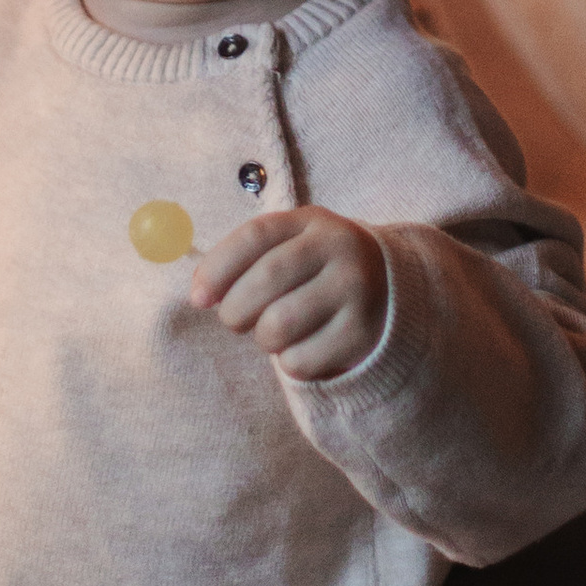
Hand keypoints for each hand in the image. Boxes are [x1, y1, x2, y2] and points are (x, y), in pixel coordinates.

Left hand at [191, 205, 388, 379]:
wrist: (388, 293)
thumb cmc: (316, 272)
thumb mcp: (289, 248)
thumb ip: (243, 261)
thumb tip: (198, 294)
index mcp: (311, 222)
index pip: (254, 236)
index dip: (217, 268)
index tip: (197, 298)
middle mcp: (339, 248)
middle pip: (264, 281)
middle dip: (235, 310)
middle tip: (236, 321)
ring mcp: (356, 290)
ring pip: (278, 325)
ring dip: (263, 339)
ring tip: (274, 332)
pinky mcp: (362, 333)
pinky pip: (301, 361)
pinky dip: (290, 363)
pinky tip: (304, 348)